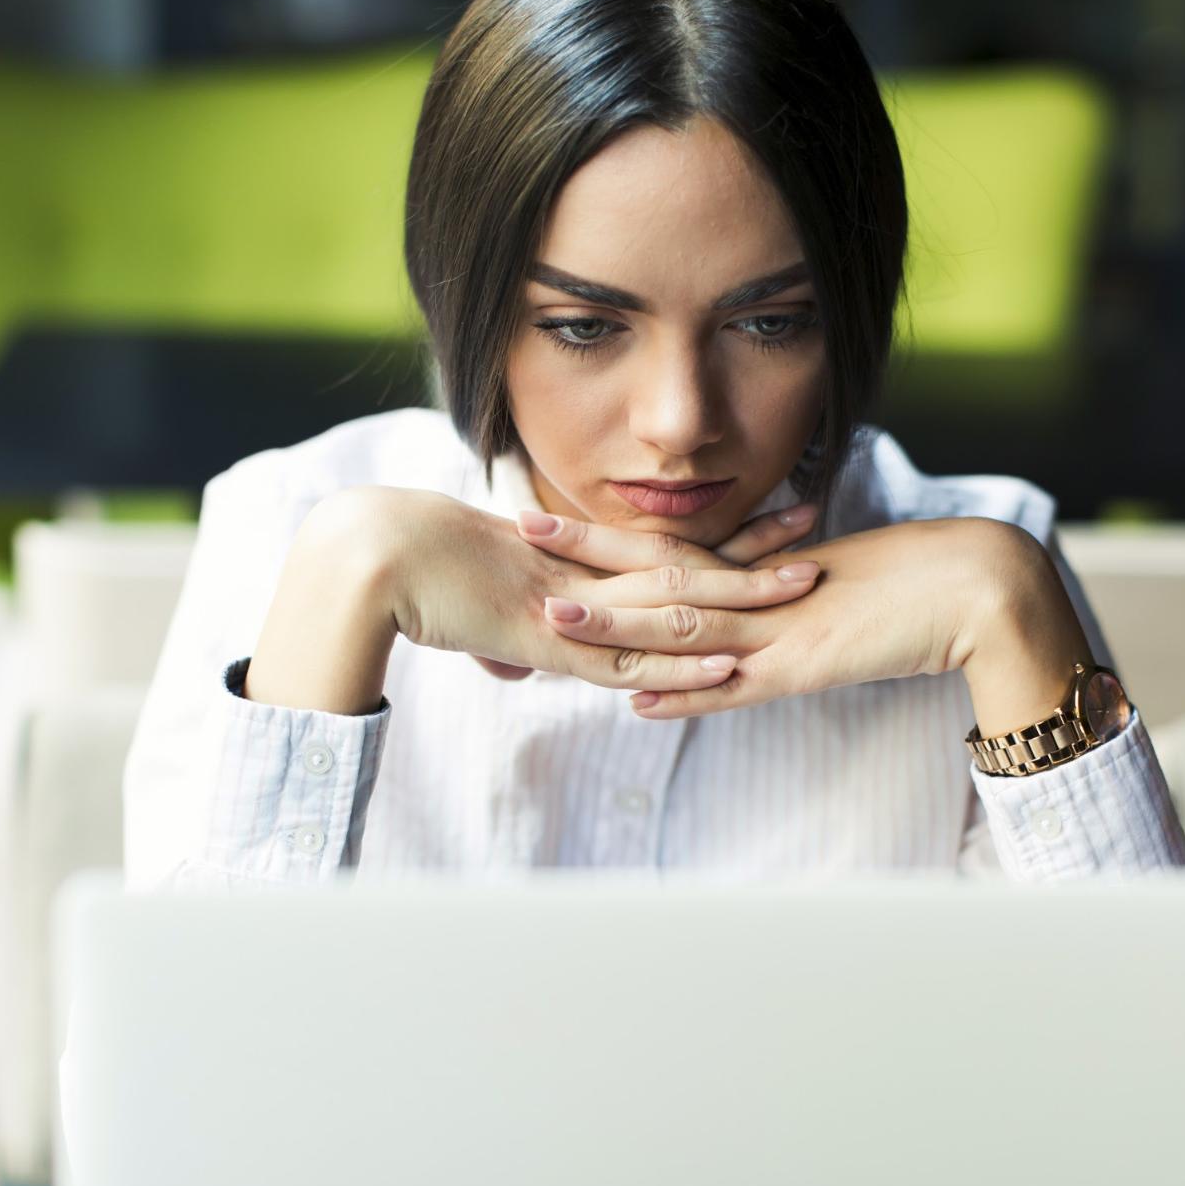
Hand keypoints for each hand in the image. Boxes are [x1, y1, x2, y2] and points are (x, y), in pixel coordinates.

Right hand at [307, 486, 820, 696]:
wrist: (370, 556)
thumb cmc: (411, 574)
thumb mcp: (475, 613)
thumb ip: (509, 637)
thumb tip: (517, 661)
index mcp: (568, 557)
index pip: (658, 544)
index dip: (716, 535)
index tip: (766, 517)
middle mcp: (581, 572)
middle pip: (683, 559)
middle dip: (751, 548)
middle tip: (814, 527)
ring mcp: (573, 606)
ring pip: (673, 602)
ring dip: (740, 598)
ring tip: (800, 588)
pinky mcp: (551, 641)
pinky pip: (631, 657)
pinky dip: (681, 666)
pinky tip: (728, 668)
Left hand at [517, 513, 1090, 725]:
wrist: (976, 587)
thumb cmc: (910, 583)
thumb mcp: (827, 589)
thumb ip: (776, 600)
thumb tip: (738, 611)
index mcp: (759, 566)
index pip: (669, 547)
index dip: (605, 532)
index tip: (548, 511)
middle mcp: (758, 590)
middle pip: (659, 567)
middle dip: (587, 551)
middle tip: (521, 527)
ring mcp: (780, 626)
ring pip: (685, 623)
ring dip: (619, 624)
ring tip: (554, 618)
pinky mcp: (809, 664)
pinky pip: (738, 684)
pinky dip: (688, 695)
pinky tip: (638, 702)